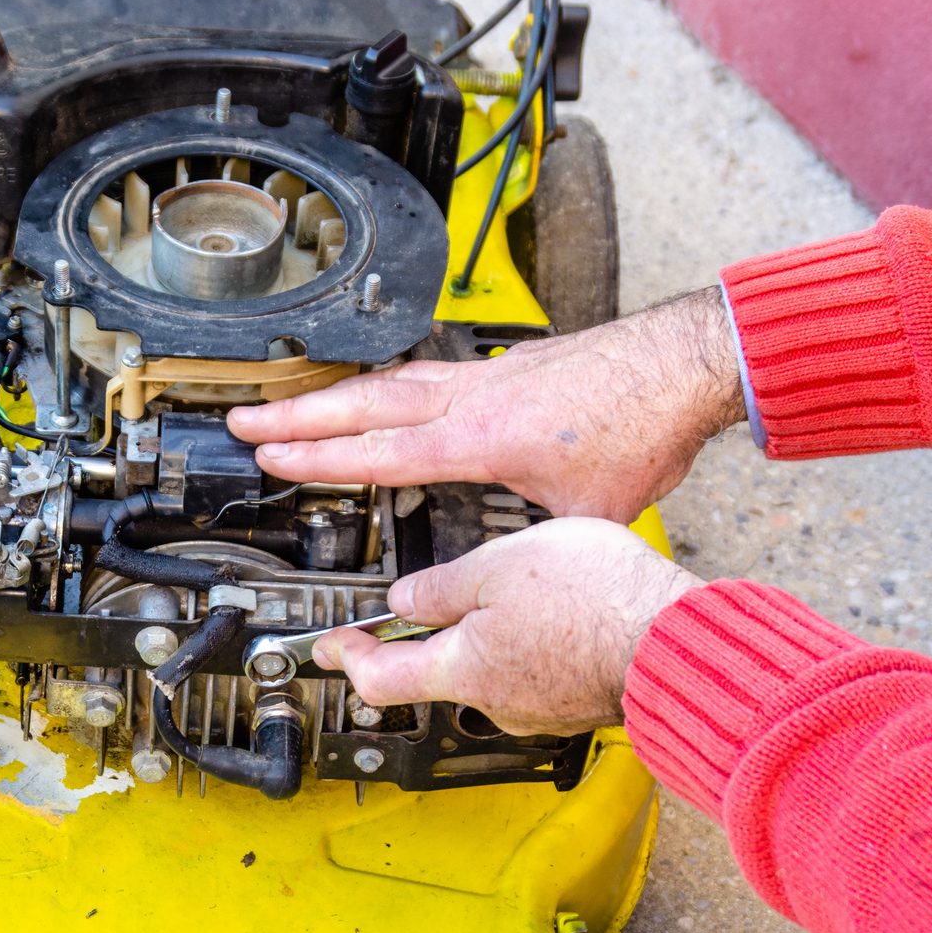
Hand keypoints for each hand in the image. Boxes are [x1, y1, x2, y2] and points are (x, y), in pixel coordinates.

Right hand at [228, 287, 743, 522]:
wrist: (686, 364)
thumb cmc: (645, 431)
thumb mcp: (588, 514)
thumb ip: (541, 539)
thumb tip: (525, 568)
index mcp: (480, 439)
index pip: (378, 451)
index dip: (317, 456)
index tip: (269, 453)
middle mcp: (474, 398)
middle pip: (364, 404)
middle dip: (297, 415)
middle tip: (245, 419)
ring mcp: (488, 375)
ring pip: (393, 382)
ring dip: (338, 396)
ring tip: (294, 406)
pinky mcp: (509, 365)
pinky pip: (429, 372)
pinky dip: (392, 383)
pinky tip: (388, 391)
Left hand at [315, 518, 700, 735]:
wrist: (681, 639)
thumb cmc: (598, 602)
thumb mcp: (499, 564)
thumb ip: (444, 586)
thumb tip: (408, 598)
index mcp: (462, 668)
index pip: (378, 679)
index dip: (346, 659)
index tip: (329, 646)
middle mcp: (497, 702)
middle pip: (438, 671)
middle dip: (432, 632)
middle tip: (435, 595)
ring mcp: (543, 709)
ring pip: (496, 669)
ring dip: (495, 633)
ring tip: (521, 587)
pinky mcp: (582, 702)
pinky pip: (541, 671)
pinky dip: (538, 643)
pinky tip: (562, 611)